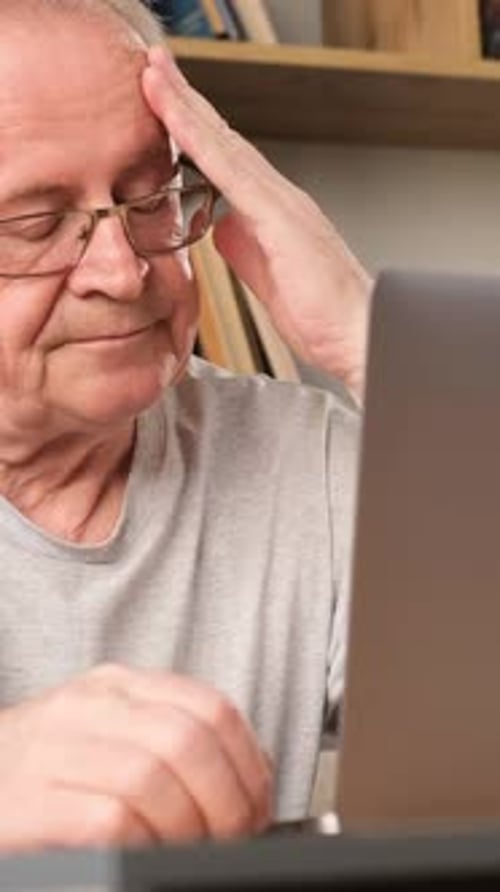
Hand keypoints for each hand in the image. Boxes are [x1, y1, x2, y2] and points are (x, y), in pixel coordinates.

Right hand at [0, 664, 271, 851]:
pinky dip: (141, 846)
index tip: (257, 804)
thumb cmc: (47, 768)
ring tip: (187, 850)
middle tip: (232, 837)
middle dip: (227, 801)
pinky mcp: (29, 803)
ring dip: (187, 828)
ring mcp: (54, 751)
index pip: (210, 707)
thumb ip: (169, 738)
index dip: (250, 763)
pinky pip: (108, 820)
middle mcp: (88, 707)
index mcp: (118, 686)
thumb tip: (246, 775)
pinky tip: (141, 856)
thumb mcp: (110, 732)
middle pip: (188, 741)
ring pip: (152, 777)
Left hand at [142, 46, 372, 401]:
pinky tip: (177, 120)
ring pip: (225, 145)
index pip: (225, 159)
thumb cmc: (321, 314)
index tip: (161, 99)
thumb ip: (244, 249)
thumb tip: (223, 228)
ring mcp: (283, 203)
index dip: (193, 127)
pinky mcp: (282, 219)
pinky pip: (233, 173)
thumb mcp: (268, 277)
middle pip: (224, 139)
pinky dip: (202, 142)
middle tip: (152, 63)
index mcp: (273, 210)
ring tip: (155, 73)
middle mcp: (279, 196)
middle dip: (185, 100)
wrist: (359, 335)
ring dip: (187, 107)